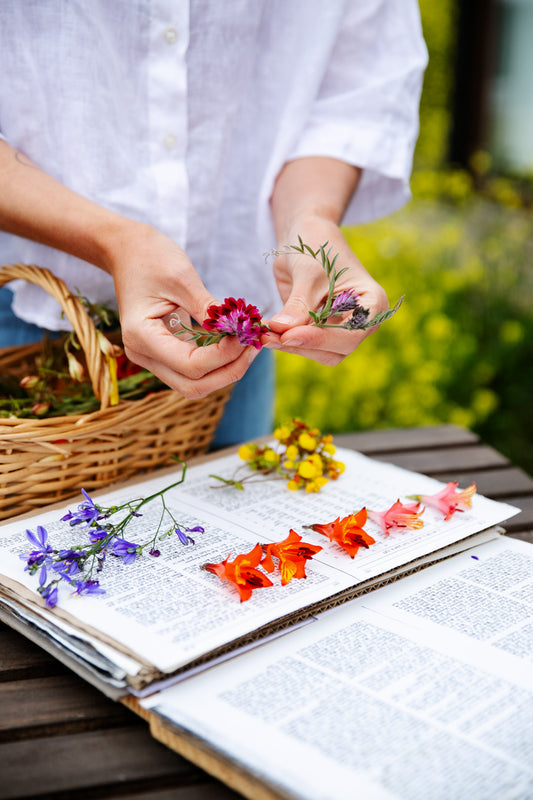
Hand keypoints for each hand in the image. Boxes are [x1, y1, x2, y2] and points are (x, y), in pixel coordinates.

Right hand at [104, 223, 258, 396]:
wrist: (127, 251)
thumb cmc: (151, 257)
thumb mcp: (183, 278)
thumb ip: (208, 309)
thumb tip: (238, 331)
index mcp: (141, 336)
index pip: (191, 365)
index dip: (224, 355)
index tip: (245, 334)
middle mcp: (142, 354)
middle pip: (193, 386)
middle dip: (229, 371)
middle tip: (253, 346)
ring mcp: (152, 357)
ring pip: (195, 384)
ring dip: (225, 370)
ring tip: (248, 346)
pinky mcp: (163, 354)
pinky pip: (193, 370)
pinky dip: (217, 363)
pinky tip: (236, 344)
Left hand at [264, 218, 387, 364]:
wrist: (305, 237)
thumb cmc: (316, 246)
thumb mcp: (308, 273)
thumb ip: (299, 305)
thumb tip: (282, 331)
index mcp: (372, 303)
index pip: (351, 333)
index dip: (321, 339)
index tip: (289, 336)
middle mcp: (361, 321)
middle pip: (337, 349)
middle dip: (303, 344)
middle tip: (269, 336)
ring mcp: (341, 328)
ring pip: (320, 353)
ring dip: (291, 346)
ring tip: (264, 335)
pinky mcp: (320, 331)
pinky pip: (305, 345)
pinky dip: (285, 342)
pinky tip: (265, 334)